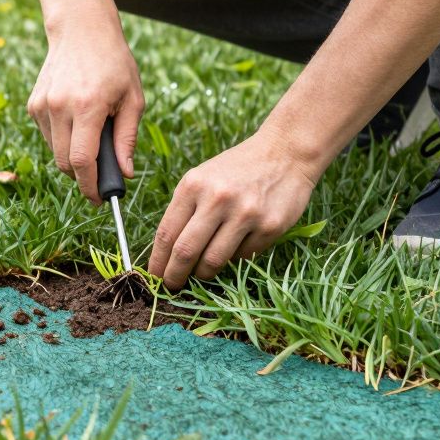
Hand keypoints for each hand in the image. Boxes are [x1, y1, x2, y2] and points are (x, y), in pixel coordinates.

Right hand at [27, 10, 144, 203]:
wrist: (81, 30)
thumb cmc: (114, 63)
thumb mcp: (133, 99)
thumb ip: (127, 138)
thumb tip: (125, 173)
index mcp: (87, 106)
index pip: (81, 160)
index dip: (90, 185)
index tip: (100, 198)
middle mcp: (59, 106)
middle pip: (64, 162)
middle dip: (82, 176)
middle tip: (100, 175)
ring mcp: (42, 105)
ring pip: (54, 152)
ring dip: (71, 157)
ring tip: (91, 138)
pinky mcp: (33, 104)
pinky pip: (48, 136)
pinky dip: (62, 140)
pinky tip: (76, 122)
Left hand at [149, 132, 316, 289]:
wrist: (285, 152)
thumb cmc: (237, 168)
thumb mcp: (203, 177)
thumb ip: (185, 209)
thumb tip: (167, 252)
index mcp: (194, 185)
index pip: (167, 233)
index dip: (157, 261)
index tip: (154, 276)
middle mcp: (218, 198)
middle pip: (186, 252)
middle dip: (174, 275)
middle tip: (172, 287)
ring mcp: (246, 214)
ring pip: (213, 261)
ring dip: (203, 274)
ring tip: (201, 272)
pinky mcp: (269, 227)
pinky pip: (242, 257)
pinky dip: (233, 260)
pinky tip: (233, 248)